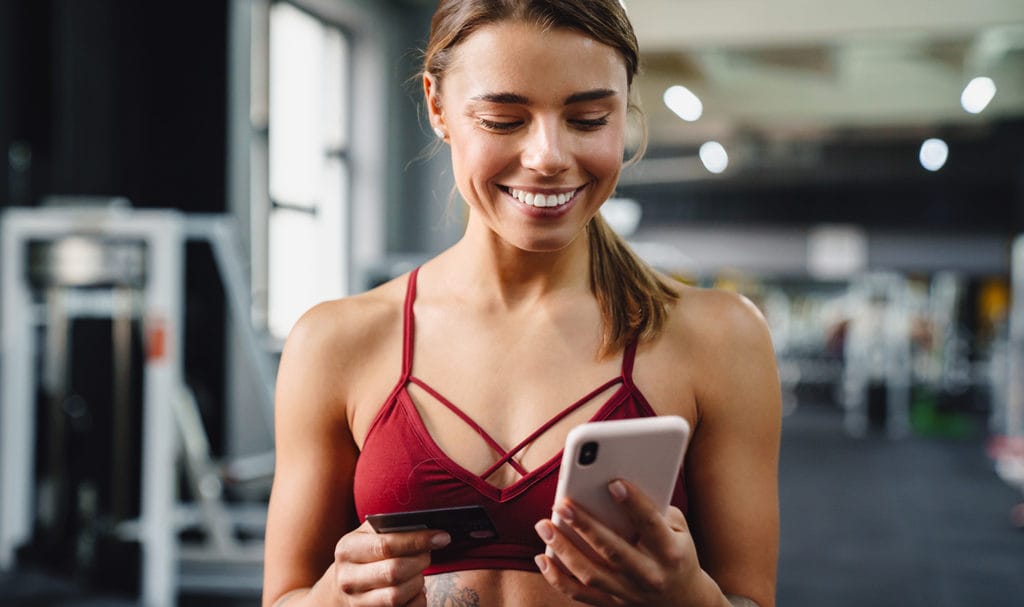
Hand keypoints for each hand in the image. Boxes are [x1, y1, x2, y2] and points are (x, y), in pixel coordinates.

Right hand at [330, 520, 450, 605]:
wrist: (346, 584)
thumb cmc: (366, 553)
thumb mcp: (370, 534)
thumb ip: (392, 526)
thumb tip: (427, 524)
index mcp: (348, 550)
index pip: (386, 545)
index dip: (418, 540)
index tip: (441, 537)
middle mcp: (348, 578)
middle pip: (394, 572)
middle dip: (420, 561)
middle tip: (428, 555)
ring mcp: (356, 602)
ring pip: (398, 595)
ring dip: (418, 582)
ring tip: (419, 571)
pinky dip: (417, 599)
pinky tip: (415, 589)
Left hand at [534, 480, 721, 606]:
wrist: (684, 600)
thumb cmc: (676, 550)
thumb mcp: (678, 528)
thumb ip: (654, 507)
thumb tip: (614, 484)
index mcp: (670, 551)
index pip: (650, 524)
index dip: (634, 503)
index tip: (613, 483)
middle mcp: (650, 575)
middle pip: (613, 550)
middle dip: (585, 526)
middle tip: (563, 504)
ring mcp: (629, 593)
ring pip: (591, 574)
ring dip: (564, 550)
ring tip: (544, 525)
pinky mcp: (612, 604)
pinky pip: (579, 594)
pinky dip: (557, 578)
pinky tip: (542, 558)